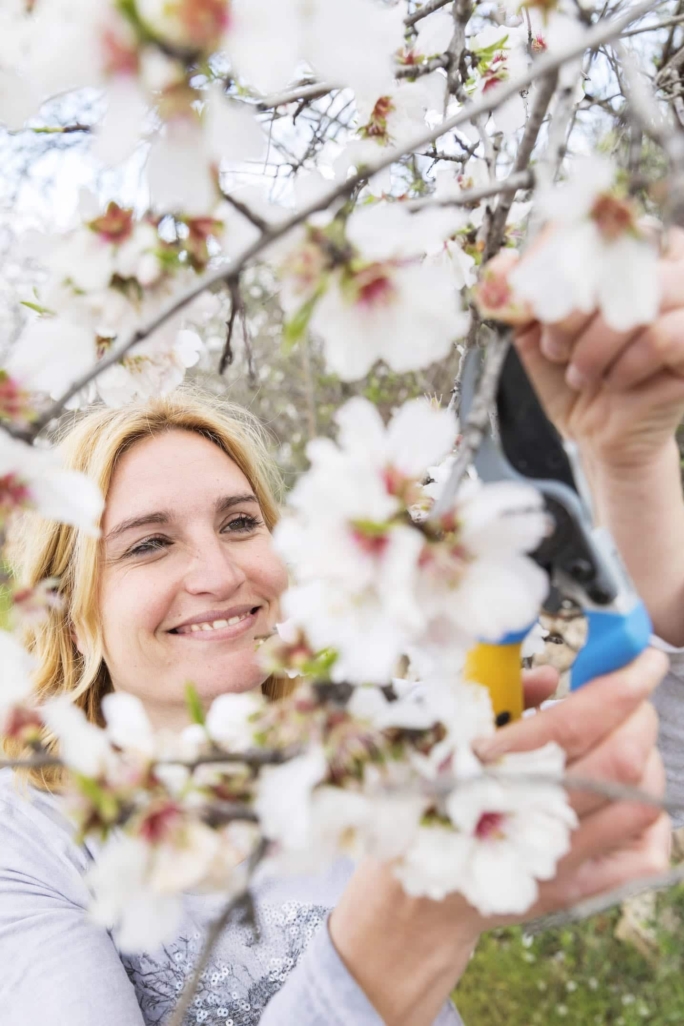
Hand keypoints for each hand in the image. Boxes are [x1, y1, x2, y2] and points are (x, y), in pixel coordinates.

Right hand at [329, 650, 669, 1025]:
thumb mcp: (443, 737)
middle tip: (632, 697)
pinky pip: (643, 857)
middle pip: (621, 760)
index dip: (619, 688)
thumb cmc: (424, 805)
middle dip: (640, 715)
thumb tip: (552, 678)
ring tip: (627, 741)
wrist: (412, 903)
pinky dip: (652, 820)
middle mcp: (529, 817)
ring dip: (646, 760)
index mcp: (489, 771)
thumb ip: (500, 702)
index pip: (575, 724)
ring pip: (641, 802)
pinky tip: (629, 797)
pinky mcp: (573, 891)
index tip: (645, 660)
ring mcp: (556, 860)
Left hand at [513, 227, 683, 470]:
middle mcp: (663, 269)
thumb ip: (519, 293)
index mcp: (623, 254)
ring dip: (596, 345)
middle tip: (557, 347)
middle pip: (620, 258)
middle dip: (572, 311)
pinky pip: (664, 337)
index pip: (598, 224)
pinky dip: (626, 364)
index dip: (559, 254)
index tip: (531, 295)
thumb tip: (501, 266)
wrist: (595, 433)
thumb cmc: (571, 375)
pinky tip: (614, 382)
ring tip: (582, 373)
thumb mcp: (534, 331)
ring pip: (640, 300)